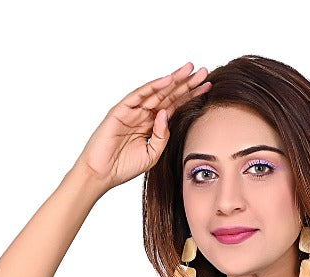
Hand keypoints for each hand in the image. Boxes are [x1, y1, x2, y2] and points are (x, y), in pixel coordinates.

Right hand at [71, 62, 211, 192]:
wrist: (101, 174)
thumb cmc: (123, 167)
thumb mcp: (152, 154)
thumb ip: (162, 137)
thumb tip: (167, 115)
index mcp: (152, 124)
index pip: (175, 106)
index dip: (191, 96)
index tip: (208, 88)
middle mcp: (143, 114)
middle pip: (169, 95)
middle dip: (186, 83)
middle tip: (204, 72)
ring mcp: (132, 110)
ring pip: (157, 91)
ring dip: (174, 79)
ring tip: (190, 69)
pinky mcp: (121, 109)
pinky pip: (139, 94)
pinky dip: (153, 86)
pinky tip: (168, 79)